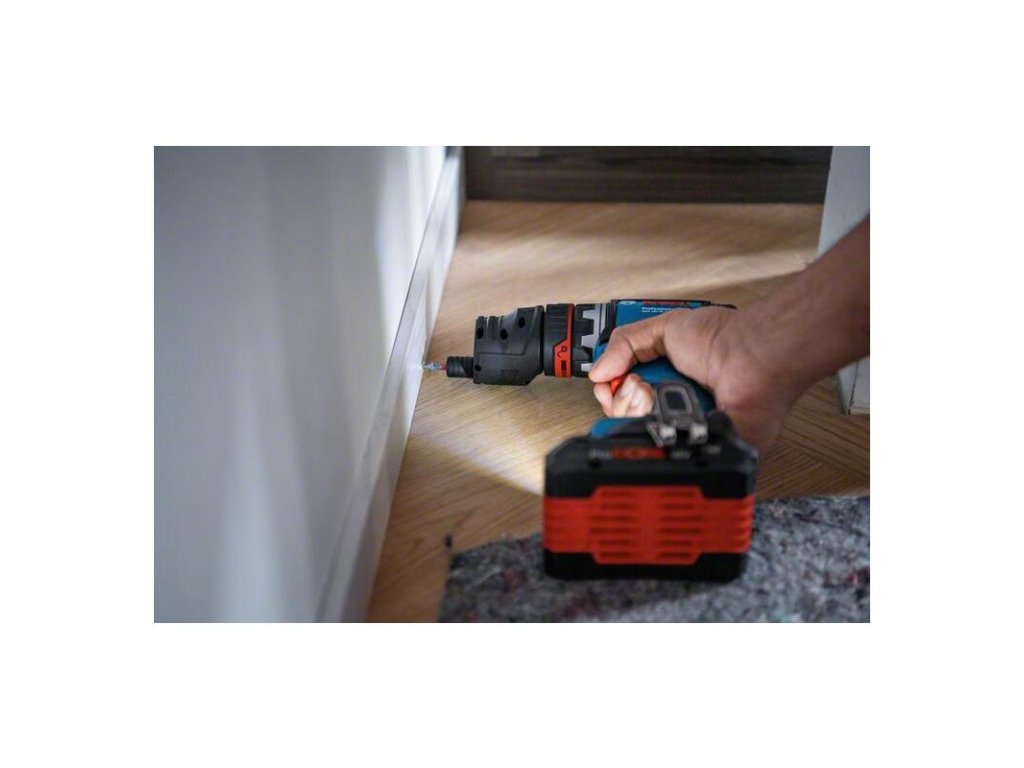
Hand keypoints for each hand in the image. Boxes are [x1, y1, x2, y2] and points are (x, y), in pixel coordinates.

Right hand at [588, 307, 797, 455]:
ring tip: (656, 395)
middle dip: (621, 400)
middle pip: (624, 419)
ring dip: (640, 412)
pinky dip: (661, 434)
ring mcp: (684, 427)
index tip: (608, 383)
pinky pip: (667, 454)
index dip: (609, 392)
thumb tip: (597, 371)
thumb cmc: (722, 338)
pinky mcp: (699, 447)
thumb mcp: (665, 327)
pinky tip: (668, 414)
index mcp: (663, 379)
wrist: (752, 357)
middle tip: (638, 385)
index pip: (620, 397)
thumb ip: (625, 342)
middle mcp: (672, 405)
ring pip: (640, 437)